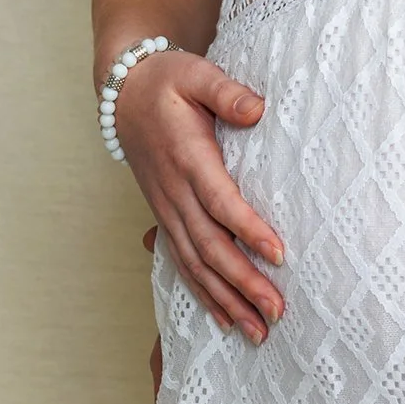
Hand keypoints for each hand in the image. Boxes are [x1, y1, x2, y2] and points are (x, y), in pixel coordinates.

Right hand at [114, 49, 283, 342]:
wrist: (125, 93)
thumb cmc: (168, 81)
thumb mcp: (196, 73)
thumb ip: (226, 92)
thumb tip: (257, 109)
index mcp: (188, 158)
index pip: (220, 201)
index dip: (248, 229)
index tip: (279, 254)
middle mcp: (175, 191)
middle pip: (210, 246)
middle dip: (243, 282)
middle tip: (277, 311)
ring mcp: (167, 209)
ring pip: (196, 264)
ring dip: (226, 299)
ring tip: (259, 331)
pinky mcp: (165, 216)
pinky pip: (183, 262)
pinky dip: (204, 293)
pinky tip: (226, 319)